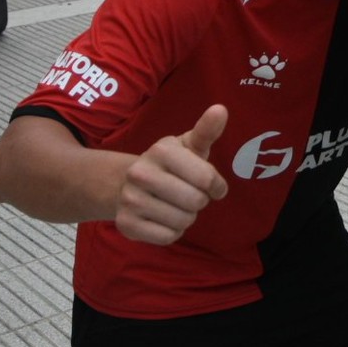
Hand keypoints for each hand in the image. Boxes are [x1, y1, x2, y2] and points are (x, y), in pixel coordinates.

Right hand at [116, 105, 229, 244]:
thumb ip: (206, 130)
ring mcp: (130, 200)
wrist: (128, 183)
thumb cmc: (172, 164)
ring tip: (175, 205)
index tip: (213, 185)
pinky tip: (164, 218)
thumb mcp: (189, 146)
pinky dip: (173, 231)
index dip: (216, 185)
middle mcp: (140, 173)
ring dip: (187, 217)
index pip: (206, 178)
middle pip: (195, 201)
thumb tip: (221, 109)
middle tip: (189, 194)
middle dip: (200, 201)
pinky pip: (168, 237)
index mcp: (161, 150)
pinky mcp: (126, 224)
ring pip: (183, 221)